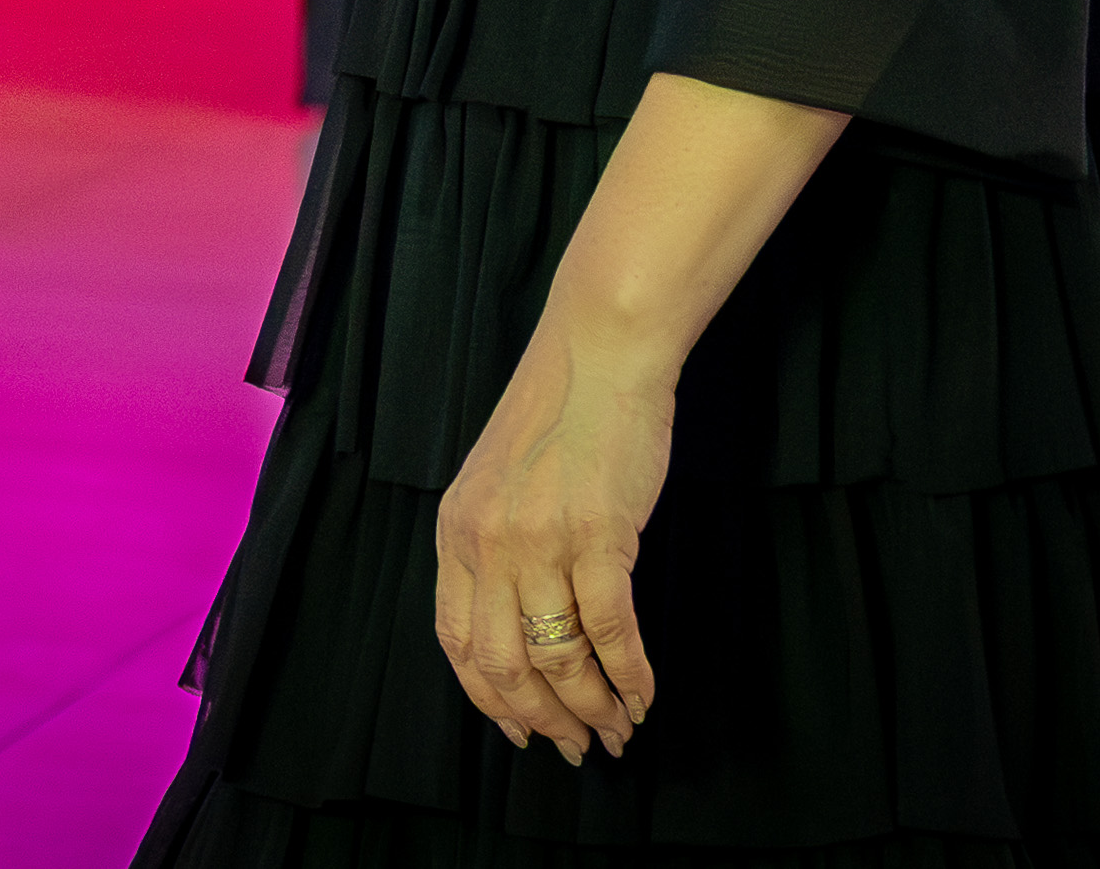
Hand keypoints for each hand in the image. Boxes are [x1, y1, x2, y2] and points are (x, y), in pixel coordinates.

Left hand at [433, 319, 668, 761]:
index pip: (458, 642)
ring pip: (557, 658)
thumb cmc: (559, 415)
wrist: (600, 352)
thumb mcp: (497, 482)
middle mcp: (487, 543)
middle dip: (543, 720)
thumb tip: (520, 625)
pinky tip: (644, 694)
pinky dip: (630, 675)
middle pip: (503, 665)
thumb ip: (495, 547)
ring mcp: (540, 541)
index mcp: (455, 532)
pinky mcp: (598, 535)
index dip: (490, 700)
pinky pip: (609, 631)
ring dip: (592, 708)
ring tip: (618, 729)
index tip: (521, 731)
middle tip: (577, 747)